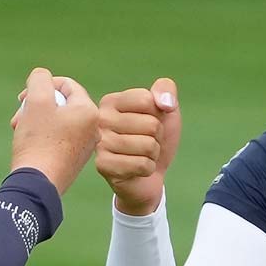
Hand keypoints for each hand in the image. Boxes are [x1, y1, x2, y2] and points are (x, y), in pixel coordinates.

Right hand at [9, 67, 97, 193]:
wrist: (37, 183)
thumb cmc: (37, 141)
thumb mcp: (36, 101)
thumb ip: (40, 79)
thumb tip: (42, 77)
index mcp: (89, 111)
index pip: (66, 85)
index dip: (42, 86)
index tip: (24, 98)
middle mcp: (93, 128)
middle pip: (62, 104)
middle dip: (37, 105)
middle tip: (20, 115)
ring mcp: (85, 146)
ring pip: (58, 121)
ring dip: (37, 120)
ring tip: (20, 129)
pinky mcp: (74, 160)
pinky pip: (59, 138)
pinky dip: (43, 136)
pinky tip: (29, 143)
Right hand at [94, 78, 180, 216]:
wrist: (149, 175)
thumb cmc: (153, 138)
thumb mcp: (165, 108)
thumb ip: (166, 89)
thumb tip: (164, 103)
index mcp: (111, 101)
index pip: (147, 100)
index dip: (157, 114)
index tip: (148, 122)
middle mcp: (100, 119)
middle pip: (150, 124)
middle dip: (156, 137)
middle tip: (145, 142)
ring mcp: (99, 143)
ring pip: (148, 145)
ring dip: (153, 154)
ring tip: (141, 155)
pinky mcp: (103, 165)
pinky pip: (142, 164)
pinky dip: (147, 168)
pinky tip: (137, 169)